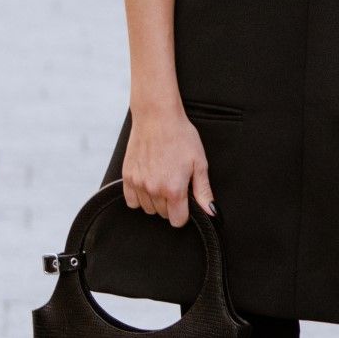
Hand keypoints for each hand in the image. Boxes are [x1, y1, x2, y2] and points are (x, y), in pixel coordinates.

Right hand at [122, 105, 213, 225]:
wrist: (157, 117)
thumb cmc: (180, 136)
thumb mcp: (199, 163)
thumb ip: (203, 191)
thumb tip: (211, 212)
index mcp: (174, 189)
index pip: (177, 221)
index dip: (185, 214)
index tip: (186, 203)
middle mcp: (154, 189)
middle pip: (163, 214)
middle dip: (171, 205)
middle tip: (175, 184)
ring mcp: (138, 183)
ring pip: (148, 208)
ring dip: (156, 201)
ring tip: (162, 180)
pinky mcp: (127, 176)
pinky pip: (131, 201)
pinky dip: (139, 197)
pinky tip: (148, 184)